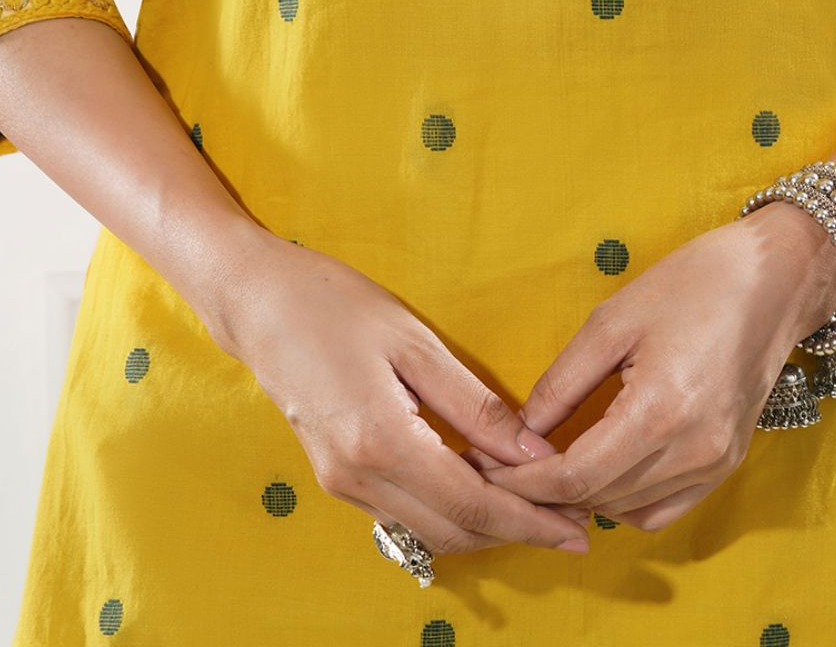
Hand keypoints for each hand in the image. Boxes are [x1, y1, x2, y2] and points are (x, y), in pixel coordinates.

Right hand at [205, 229, 592, 555]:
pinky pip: (406, 514)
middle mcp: (358, 478)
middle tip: (575, 521)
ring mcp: (342, 484)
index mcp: (381, 442)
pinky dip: (452, 510)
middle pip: (456, 530)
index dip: (531, 521)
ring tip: (541, 507)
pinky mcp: (337, 477)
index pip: (474, 504)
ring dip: (487, 526)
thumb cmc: (334, 304)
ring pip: (431, 531)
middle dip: (519, 532)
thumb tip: (534, 451)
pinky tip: (485, 487)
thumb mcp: (414, 343)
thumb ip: (476, 404)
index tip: (579, 529)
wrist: (256, 304)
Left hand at [461, 203, 835, 530]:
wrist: (775, 279)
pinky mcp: (728, 463)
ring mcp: (716, 463)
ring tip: (542, 470)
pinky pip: (664, 510)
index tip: (486, 469)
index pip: (576, 476)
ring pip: (627, 511)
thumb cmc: (693, 283)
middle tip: (501, 467)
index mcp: (661, 410)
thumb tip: (521, 432)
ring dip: (581, 499)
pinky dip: (624, 503)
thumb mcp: (613, 320)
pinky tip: (600, 474)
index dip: (523, 482)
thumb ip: (563, 382)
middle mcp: (693, 450)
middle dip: (541, 492)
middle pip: (598, 500)